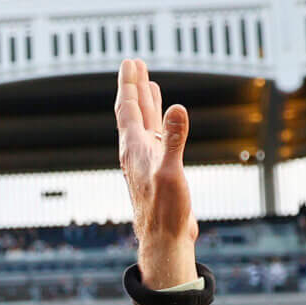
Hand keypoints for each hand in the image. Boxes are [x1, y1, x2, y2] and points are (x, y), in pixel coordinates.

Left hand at [114, 59, 196, 287]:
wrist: (164, 242)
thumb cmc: (165, 212)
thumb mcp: (171, 172)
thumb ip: (174, 139)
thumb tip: (177, 107)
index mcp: (134, 148)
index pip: (128, 108)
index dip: (129, 84)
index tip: (130, 62)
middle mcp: (137, 152)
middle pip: (133, 111)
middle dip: (135, 87)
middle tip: (135, 63)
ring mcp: (148, 161)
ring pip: (145, 124)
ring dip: (146, 103)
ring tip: (147, 83)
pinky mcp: (160, 171)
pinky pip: (157, 138)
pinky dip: (158, 123)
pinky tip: (163, 121)